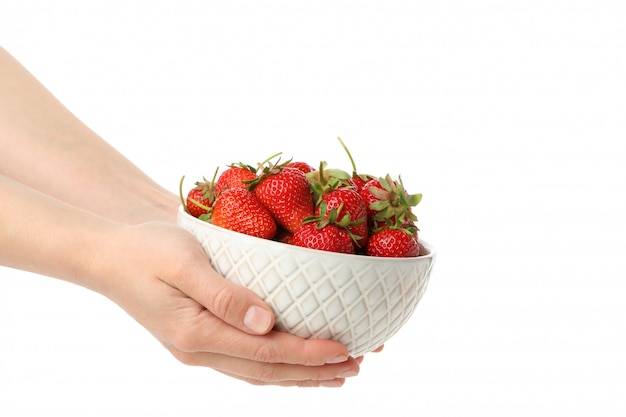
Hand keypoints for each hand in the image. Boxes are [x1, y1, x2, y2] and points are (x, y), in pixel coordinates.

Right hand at [90, 221, 360, 386]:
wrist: (105, 257)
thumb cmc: (145, 250)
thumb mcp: (186, 263)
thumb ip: (226, 295)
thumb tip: (268, 323)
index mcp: (197, 333)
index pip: (266, 351)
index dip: (308, 353)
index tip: (346, 350)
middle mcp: (198, 351)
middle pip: (266, 370)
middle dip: (313, 372)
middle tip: (356, 365)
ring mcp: (196, 350)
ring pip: (257, 372)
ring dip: (297, 375)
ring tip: (335, 374)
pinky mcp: (197, 340)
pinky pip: (244, 362)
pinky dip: (274, 366)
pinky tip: (291, 363)